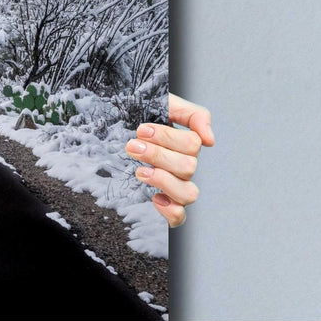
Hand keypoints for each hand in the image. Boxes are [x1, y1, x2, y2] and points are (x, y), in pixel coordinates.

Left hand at [124, 93, 213, 227]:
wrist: (110, 123)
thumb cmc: (138, 113)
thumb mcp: (165, 103)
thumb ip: (193, 114)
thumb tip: (210, 140)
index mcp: (185, 143)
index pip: (193, 144)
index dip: (167, 138)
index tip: (141, 130)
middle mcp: (183, 166)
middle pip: (188, 168)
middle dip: (157, 155)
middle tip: (133, 146)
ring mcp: (174, 185)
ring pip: (188, 193)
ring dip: (163, 181)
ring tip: (140, 171)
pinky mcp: (163, 203)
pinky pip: (179, 218)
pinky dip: (171, 211)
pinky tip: (155, 198)